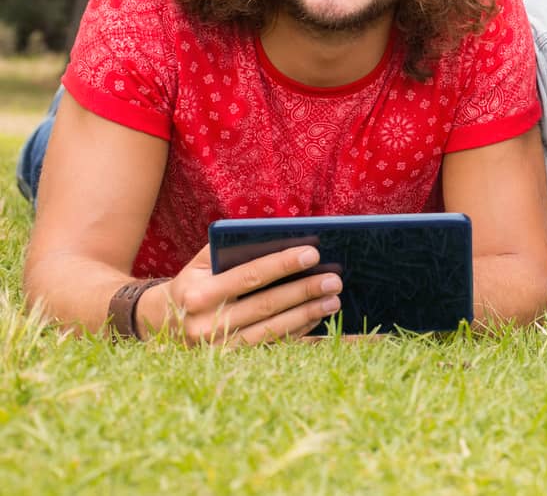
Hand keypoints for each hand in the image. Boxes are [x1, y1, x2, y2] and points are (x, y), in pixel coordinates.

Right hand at [149, 244, 342, 344]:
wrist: (160, 323)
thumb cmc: (194, 282)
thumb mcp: (202, 263)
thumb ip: (231, 248)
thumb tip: (281, 236)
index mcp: (199, 294)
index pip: (250, 276)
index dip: (283, 264)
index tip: (314, 253)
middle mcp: (206, 324)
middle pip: (266, 305)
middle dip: (304, 290)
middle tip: (334, 279)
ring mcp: (218, 348)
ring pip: (272, 330)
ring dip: (307, 314)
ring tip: (334, 300)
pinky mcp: (229, 361)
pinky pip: (270, 346)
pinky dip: (296, 332)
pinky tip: (317, 318)